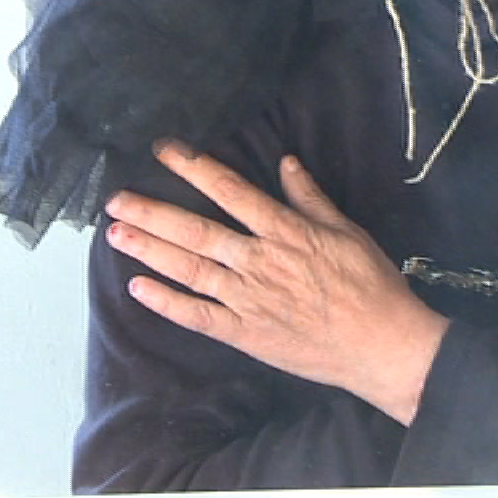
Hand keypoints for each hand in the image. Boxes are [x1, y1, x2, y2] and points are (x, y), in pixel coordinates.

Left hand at [104, 141, 448, 424]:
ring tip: (115, 233)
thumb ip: (311, 199)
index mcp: (285, 231)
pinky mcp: (245, 333)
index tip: (164, 151)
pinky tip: (138, 288)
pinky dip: (166, 302)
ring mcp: (248, 299)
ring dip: (149, 250)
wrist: (381, 345)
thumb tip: (287, 164)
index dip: (194, 168)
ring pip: (189, 270)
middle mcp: (259, 262)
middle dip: (153, 212)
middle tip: (116, 198)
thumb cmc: (371, 286)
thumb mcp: (348, 232)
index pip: (231, 191)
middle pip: (196, 231)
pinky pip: (197, 316)